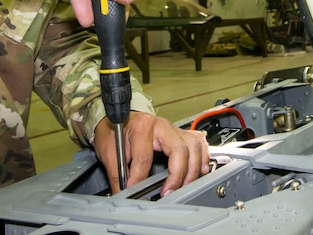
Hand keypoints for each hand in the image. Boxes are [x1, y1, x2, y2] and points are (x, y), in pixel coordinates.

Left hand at [93, 112, 209, 194]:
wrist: (119, 118)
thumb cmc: (115, 130)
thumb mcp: (109, 150)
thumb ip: (116, 173)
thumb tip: (122, 193)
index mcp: (142, 126)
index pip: (144, 157)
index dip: (139, 178)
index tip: (133, 190)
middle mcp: (162, 125)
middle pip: (179, 150)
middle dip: (177, 175)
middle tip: (168, 192)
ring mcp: (174, 129)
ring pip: (193, 146)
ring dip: (193, 169)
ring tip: (185, 185)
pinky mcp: (181, 133)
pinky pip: (199, 142)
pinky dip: (203, 156)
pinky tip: (201, 170)